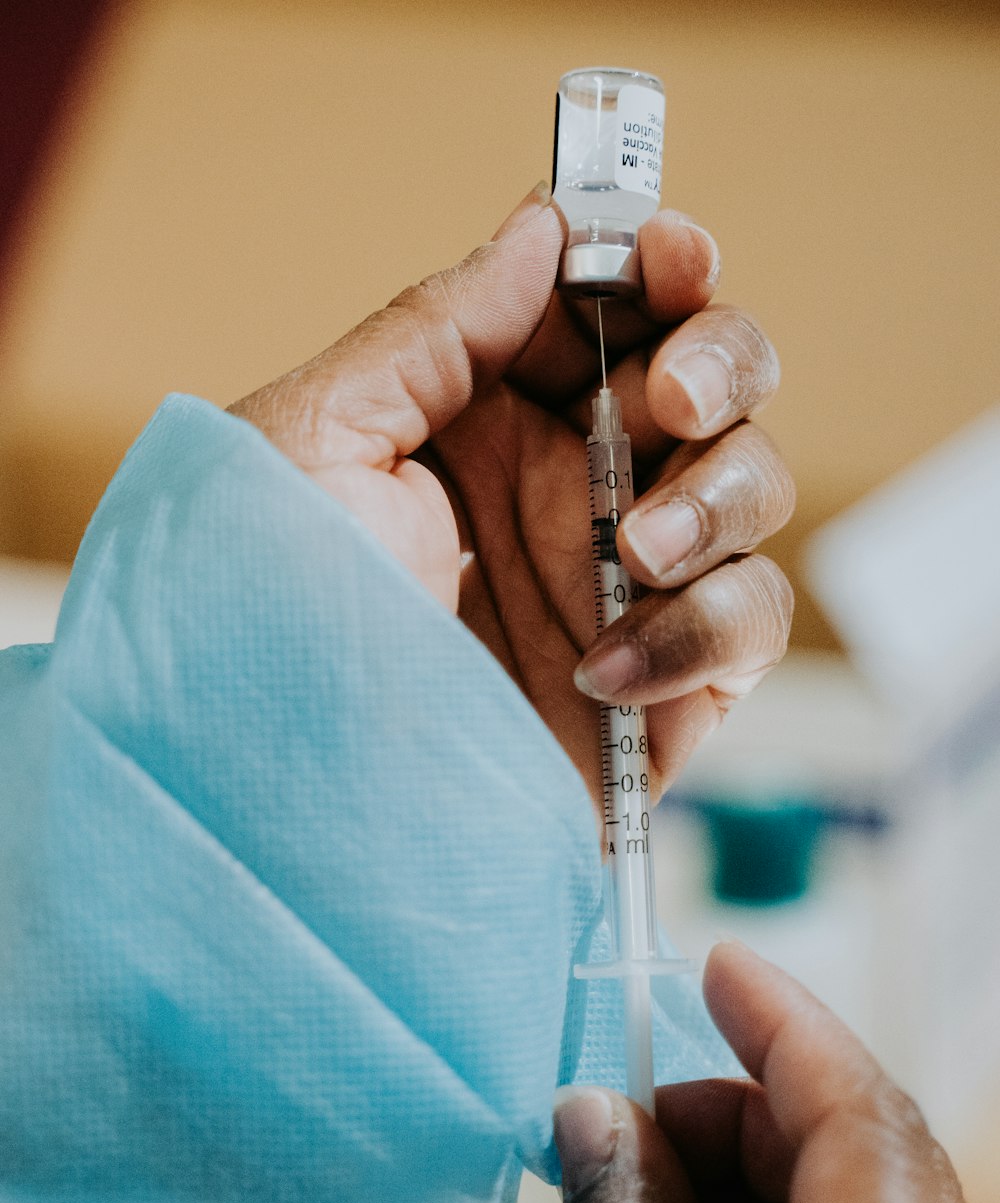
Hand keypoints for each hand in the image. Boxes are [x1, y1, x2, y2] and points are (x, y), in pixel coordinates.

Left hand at [230, 186, 793, 808]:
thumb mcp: (315, 445)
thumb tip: (540, 227)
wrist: (274, 807)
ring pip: (754, 492)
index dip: (663, 267)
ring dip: (720, 498)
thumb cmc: (256, 622)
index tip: (670, 254)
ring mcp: (620, 590)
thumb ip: (434, 330)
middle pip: (713, 386)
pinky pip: (748, 627)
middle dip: (719, 364)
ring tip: (638, 543)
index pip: (611, 315)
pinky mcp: (663, 691)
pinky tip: (604, 668)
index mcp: (483, 422)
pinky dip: (702, 631)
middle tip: (669, 400)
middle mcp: (562, 495)